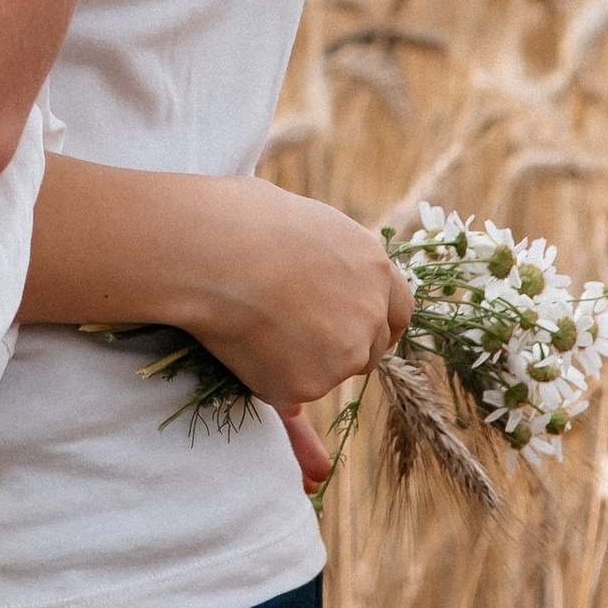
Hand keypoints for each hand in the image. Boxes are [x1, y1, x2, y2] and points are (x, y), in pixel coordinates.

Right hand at [173, 175, 412, 418]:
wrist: (209, 251)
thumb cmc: (240, 219)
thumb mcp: (302, 223)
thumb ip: (325, 259)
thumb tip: (311, 276)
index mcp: (373, 267)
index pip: (399, 311)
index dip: (377, 322)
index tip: (355, 328)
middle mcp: (370, 315)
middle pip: (370, 349)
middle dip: (340, 348)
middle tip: (293, 335)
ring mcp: (343, 354)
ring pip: (326, 371)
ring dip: (299, 362)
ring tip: (251, 324)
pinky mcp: (307, 385)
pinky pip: (286, 388)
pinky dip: (265, 375)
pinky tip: (238, 340)